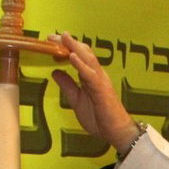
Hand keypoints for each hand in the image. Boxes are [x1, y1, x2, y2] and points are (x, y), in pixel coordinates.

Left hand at [48, 33, 141, 152]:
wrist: (116, 132)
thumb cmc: (100, 118)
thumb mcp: (76, 100)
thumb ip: (67, 85)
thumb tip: (55, 72)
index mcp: (91, 77)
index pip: (78, 56)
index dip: (66, 46)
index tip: (52, 39)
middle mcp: (97, 75)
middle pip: (83, 53)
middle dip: (68, 42)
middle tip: (52, 35)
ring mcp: (100, 81)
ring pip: (88, 59)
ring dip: (75, 47)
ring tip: (64, 37)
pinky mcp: (101, 89)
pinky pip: (91, 74)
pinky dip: (81, 64)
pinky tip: (72, 56)